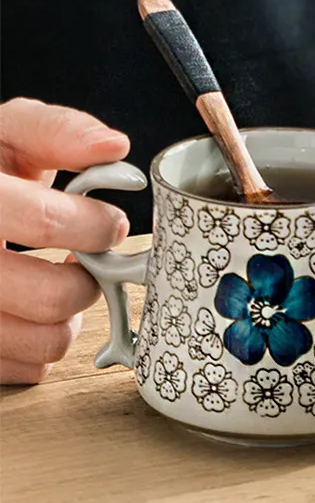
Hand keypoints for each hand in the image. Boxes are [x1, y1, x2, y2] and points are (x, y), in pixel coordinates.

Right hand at [0, 98, 130, 383]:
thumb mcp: (6, 135)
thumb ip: (58, 132)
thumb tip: (115, 147)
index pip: (46, 223)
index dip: (96, 227)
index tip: (110, 224)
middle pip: (53, 298)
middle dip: (87, 280)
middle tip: (83, 262)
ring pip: (45, 343)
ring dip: (67, 318)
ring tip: (52, 284)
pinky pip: (28, 370)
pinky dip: (40, 345)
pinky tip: (26, 311)